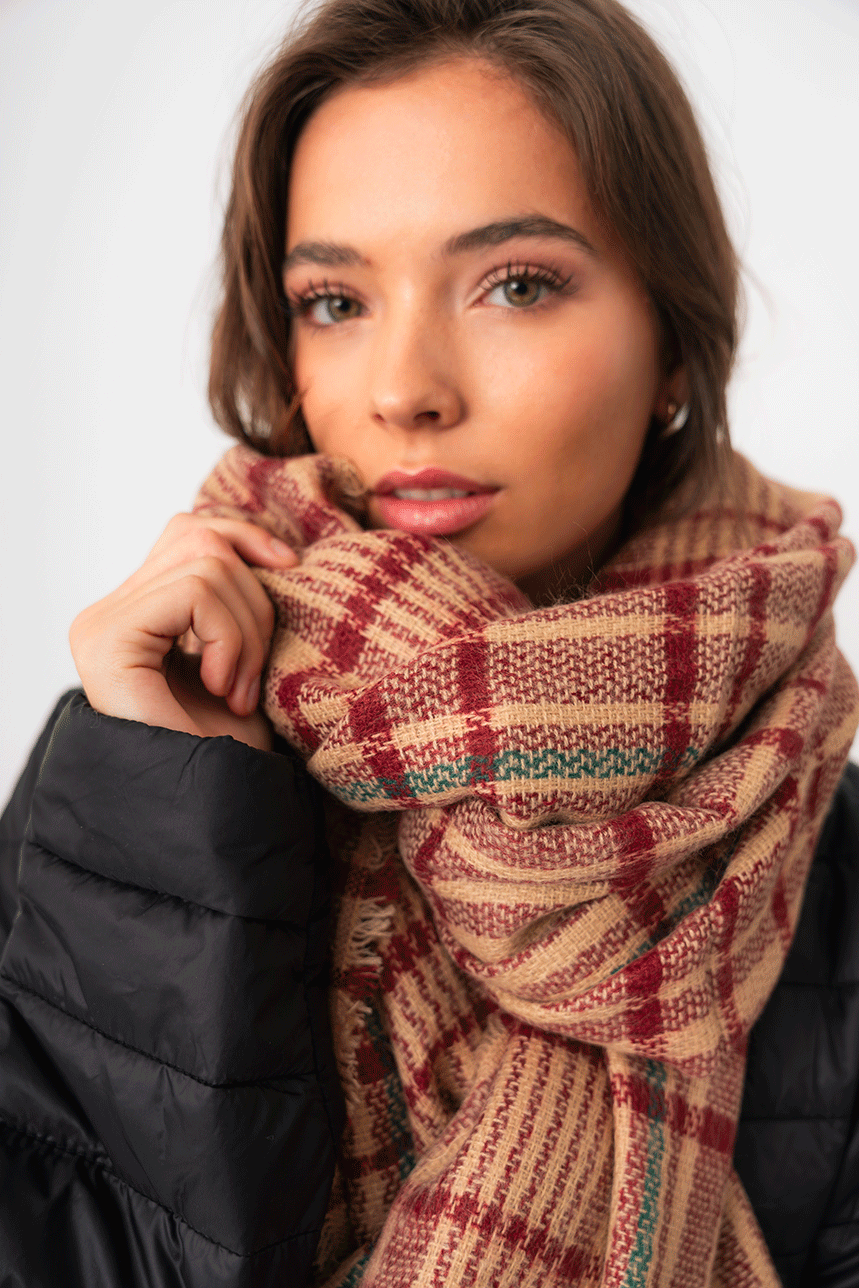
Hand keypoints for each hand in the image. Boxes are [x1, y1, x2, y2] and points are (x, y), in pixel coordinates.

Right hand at [69, 514, 297, 750]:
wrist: (216, 812)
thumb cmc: (234, 748)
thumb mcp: (247, 655)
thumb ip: (238, 598)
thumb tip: (275, 546)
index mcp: (136, 612)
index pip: (191, 531)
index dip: (247, 541)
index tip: (290, 573)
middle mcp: (107, 613)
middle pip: (201, 539)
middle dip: (254, 601)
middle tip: (255, 676)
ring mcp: (100, 625)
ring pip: (205, 563)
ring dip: (246, 631)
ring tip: (238, 691)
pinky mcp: (107, 640)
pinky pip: (194, 591)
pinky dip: (228, 638)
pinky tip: (221, 689)